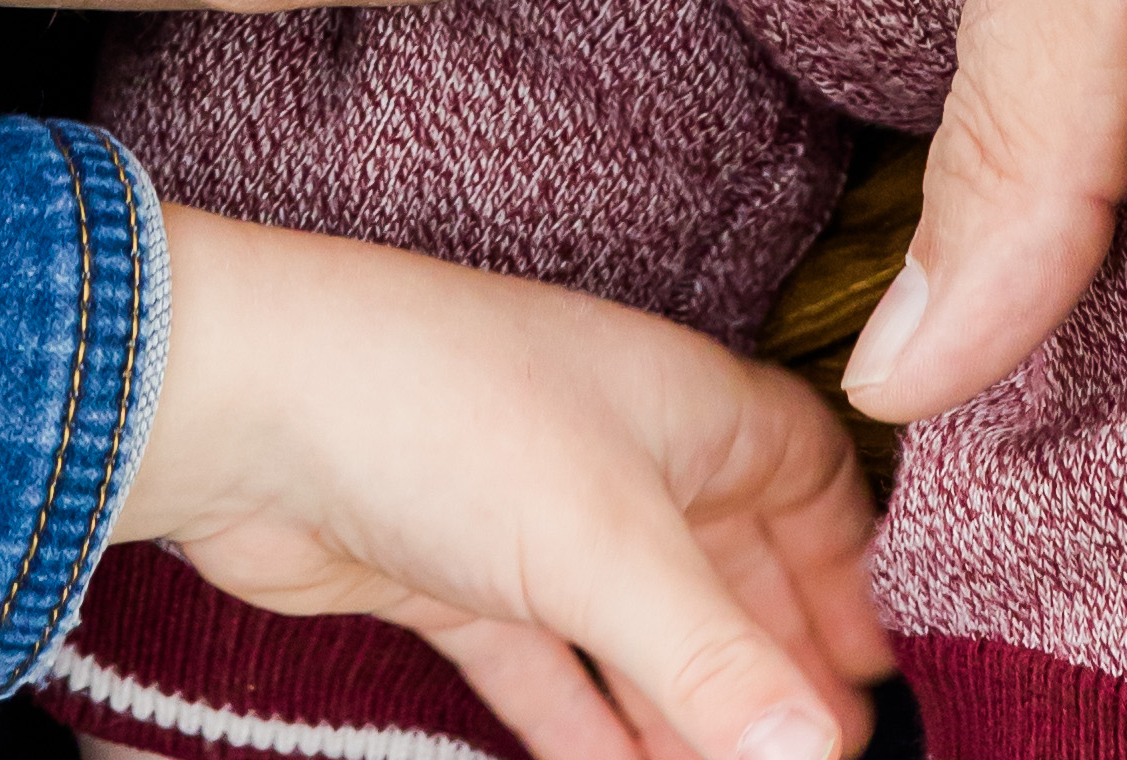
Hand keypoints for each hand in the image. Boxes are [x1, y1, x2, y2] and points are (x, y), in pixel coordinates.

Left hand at [128, 209, 891, 759]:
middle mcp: (617, 451)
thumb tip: (816, 754)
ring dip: (685, 716)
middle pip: (730, 565)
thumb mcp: (600, 544)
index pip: (805, 470)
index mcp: (680, 403)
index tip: (882, 669)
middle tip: (820, 758)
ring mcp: (533, 518)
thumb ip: (711, 659)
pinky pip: (551, 672)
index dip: (850, 562)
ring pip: (640, 633)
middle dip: (774, 663)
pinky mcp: (457, 580)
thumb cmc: (440, 414)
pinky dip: (590, 730)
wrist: (245, 405)